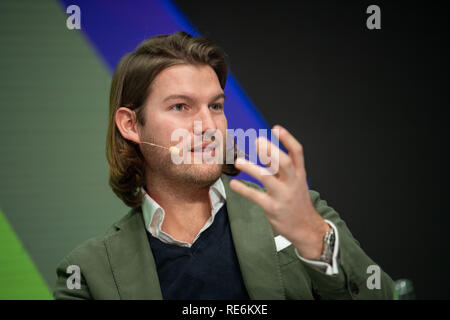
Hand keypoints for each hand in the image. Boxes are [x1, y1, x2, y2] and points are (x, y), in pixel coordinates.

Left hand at [229, 125, 329, 259]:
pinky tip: (234, 184)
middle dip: (271, 151)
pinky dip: (243, 189)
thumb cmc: (296, 200)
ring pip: (267, 179)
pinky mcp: (272, 208)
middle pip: (284, 163)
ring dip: (252, 168)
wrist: (306, 228)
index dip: (288, 139)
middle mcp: (292, 183)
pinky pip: (256, 197)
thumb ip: (279, 166)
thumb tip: (263, 147)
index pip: (297, 153)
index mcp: (299, 174)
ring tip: (239, 161)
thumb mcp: (293, 181)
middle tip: (257, 142)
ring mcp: (283, 196)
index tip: (276, 128)